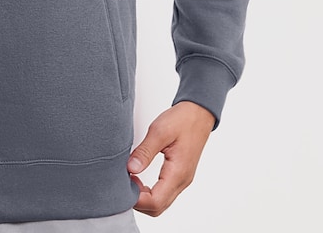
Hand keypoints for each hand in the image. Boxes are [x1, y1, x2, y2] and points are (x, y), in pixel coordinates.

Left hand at [127, 101, 215, 216]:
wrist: (199, 114)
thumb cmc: (182, 120)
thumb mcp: (159, 131)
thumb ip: (145, 151)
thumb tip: (131, 168)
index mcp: (178, 173)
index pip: (156, 201)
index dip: (137, 199)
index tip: (123, 184)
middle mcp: (181, 182)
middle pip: (158, 208)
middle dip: (138, 202)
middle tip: (124, 183)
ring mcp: (182, 180)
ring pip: (161, 203)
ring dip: (144, 197)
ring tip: (130, 179)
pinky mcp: (179, 176)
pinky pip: (164, 193)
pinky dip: (150, 192)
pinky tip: (139, 178)